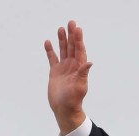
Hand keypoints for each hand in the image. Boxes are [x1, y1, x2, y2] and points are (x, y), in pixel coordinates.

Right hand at [44, 20, 92, 134]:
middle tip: (71, 23)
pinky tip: (48, 42)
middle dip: (72, 35)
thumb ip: (83, 73)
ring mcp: (64, 68)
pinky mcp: (55, 72)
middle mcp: (72, 66)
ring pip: (63, 51)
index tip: (78, 29)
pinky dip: (50, 50)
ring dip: (62, 40)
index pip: (80, 51)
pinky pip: (52, 58)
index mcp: (79, 68)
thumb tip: (90, 62)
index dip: (79, 40)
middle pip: (72, 47)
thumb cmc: (73, 100)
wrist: (64, 108)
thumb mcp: (80, 86)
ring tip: (61, 29)